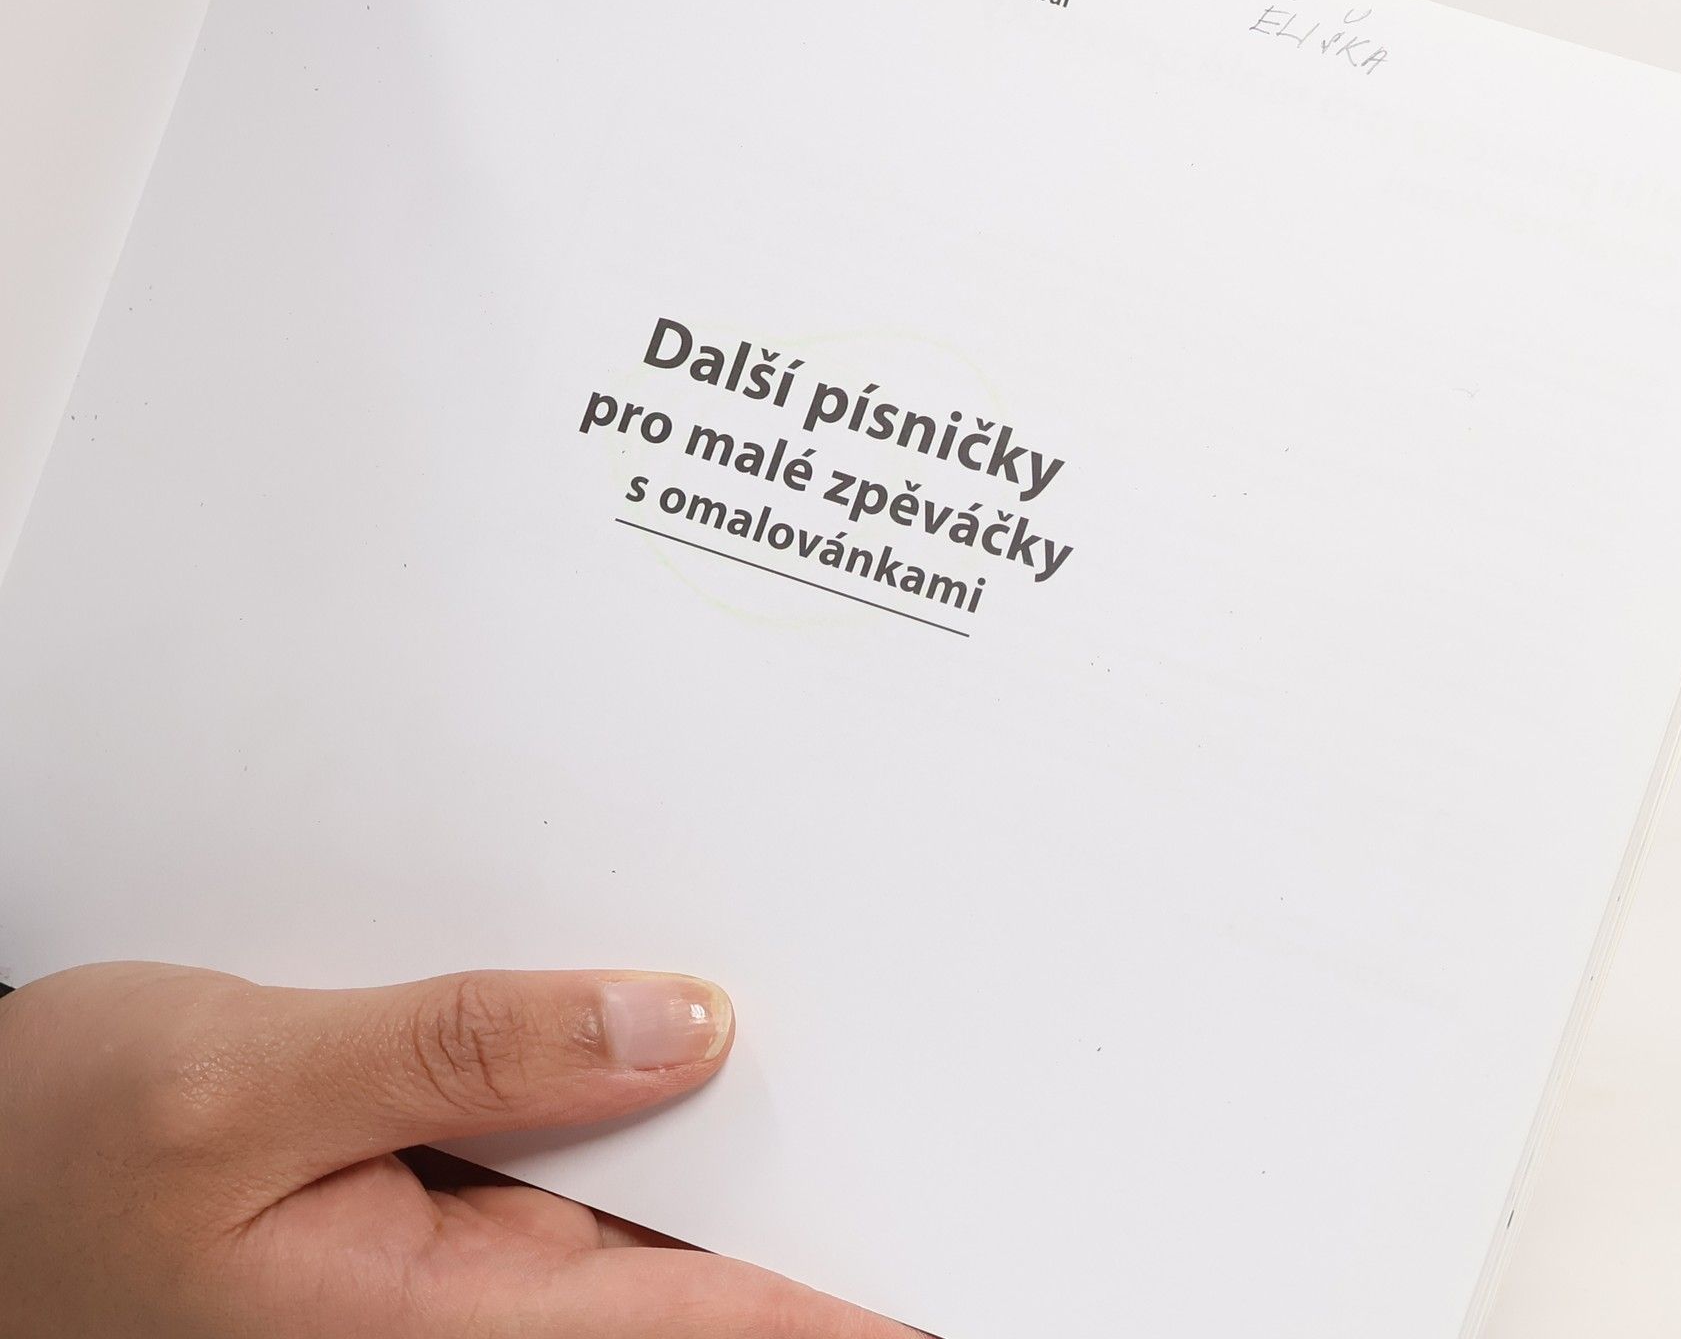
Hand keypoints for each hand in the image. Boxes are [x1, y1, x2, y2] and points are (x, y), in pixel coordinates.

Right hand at [0, 961, 905, 1337]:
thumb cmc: (46, 1159)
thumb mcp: (242, 1084)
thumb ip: (464, 1052)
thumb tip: (676, 1024)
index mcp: (423, 1326)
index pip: (687, 1322)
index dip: (830, 1305)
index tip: (947, 1283)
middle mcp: (457, 1308)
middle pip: (680, 1258)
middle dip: (798, 1181)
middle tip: (930, 1099)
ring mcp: (446, 1259)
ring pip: (629, 1196)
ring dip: (712, 1117)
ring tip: (836, 1030)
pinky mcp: (427, 1201)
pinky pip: (559, 1148)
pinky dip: (621, 1080)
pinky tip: (667, 1015)